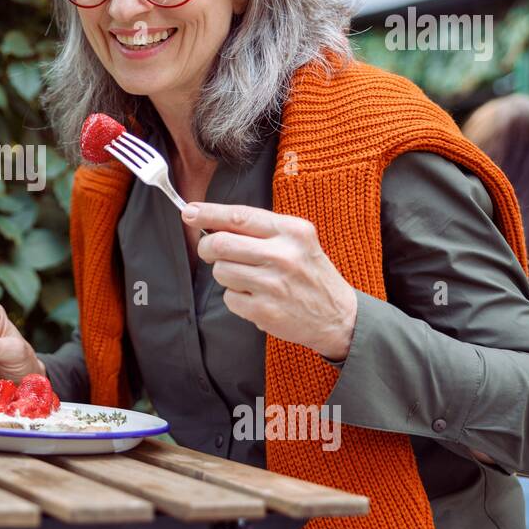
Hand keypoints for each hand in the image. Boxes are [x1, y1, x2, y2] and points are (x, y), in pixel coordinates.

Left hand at [182, 202, 357, 361]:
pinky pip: (229, 298)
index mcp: (292, 231)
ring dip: (226, 276)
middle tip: (210, 252)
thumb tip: (210, 220)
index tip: (189, 212)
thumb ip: (260, 229)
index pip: (239, 216)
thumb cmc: (310, 274)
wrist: (339, 316)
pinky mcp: (264, 310)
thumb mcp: (297, 241)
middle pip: (220, 243)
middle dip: (207, 248)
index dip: (208, 213)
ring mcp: (273, 284)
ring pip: (221, 272)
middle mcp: (283, 255)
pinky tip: (257, 298)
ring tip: (249, 280)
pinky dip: (236, 299)